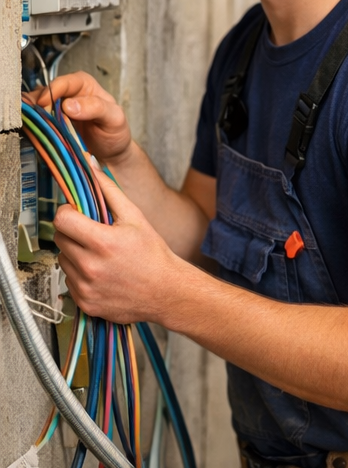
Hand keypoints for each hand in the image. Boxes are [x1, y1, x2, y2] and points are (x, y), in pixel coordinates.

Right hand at [27, 72, 133, 164]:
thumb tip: (69, 105)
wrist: (111, 153)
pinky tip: (39, 132)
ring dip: (34, 116)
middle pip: (43, 92)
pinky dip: (33, 125)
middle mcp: (67, 93)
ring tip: (41, 127)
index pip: (63, 82)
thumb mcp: (114, 118)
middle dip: (39, 105)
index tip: (44, 104)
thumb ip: (97, 108)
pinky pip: (34, 120)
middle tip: (40, 119)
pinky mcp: (48, 122)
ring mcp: (55, 108)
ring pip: (35, 106)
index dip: (52, 91)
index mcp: (84, 85)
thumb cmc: (115, 133)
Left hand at [53, 163, 188, 324]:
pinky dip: (81, 276)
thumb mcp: (136, 218)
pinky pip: (69, 281)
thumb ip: (109, 190)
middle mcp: (91, 266)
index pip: (61, 220)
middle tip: (94, 236)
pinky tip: (102, 274)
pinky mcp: (84, 301)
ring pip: (62, 261)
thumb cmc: (154, 255)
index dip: (67, 213)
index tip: (77, 215)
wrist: (167, 292)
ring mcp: (86, 286)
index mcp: (103, 242)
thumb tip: (90, 166)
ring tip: (100, 257)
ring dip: (75, 255)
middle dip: (73, 234)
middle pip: (59, 239)